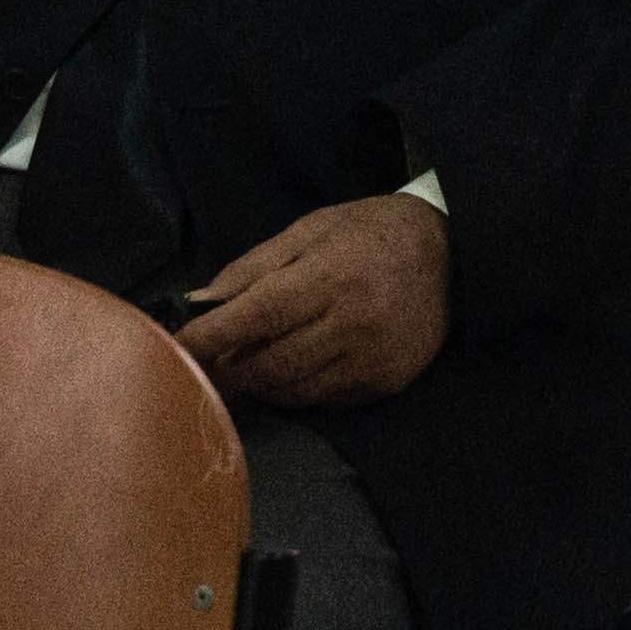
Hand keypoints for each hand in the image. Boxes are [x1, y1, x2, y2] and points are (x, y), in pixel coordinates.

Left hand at [174, 190, 451, 409]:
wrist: (454, 255)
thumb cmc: (372, 232)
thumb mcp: (311, 229)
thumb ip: (254, 268)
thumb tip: (201, 302)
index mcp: (330, 276)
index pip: (257, 315)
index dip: (211, 336)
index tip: (176, 347)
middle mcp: (353, 323)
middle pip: (269, 363)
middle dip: (226, 368)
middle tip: (199, 365)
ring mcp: (372, 358)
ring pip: (292, 390)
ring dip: (256, 384)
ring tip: (239, 367)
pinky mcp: (385, 382)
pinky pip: (322, 400)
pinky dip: (293, 391)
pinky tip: (284, 372)